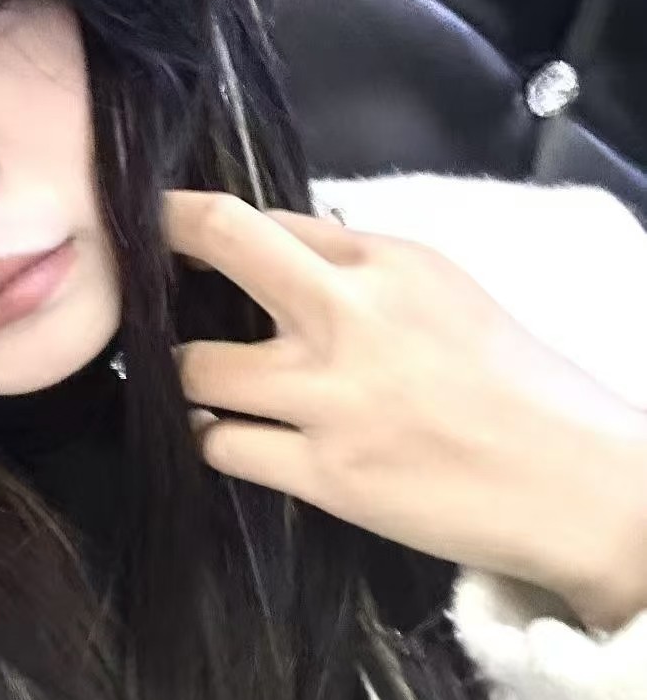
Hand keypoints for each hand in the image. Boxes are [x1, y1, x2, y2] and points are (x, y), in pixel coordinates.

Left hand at [164, 191, 646, 628]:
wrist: (572, 480)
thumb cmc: (515, 382)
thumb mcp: (446, 293)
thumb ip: (364, 268)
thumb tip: (285, 254)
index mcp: (387, 260)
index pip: (267, 219)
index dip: (200, 221)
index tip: (165, 226)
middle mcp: (349, 314)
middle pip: (222, 243)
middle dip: (158, 243)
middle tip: (126, 265)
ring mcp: (330, 396)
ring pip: (195, 368)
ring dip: (180, 374)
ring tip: (193, 381)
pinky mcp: (325, 474)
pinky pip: (222, 446)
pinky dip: (211, 437)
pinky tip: (225, 434)